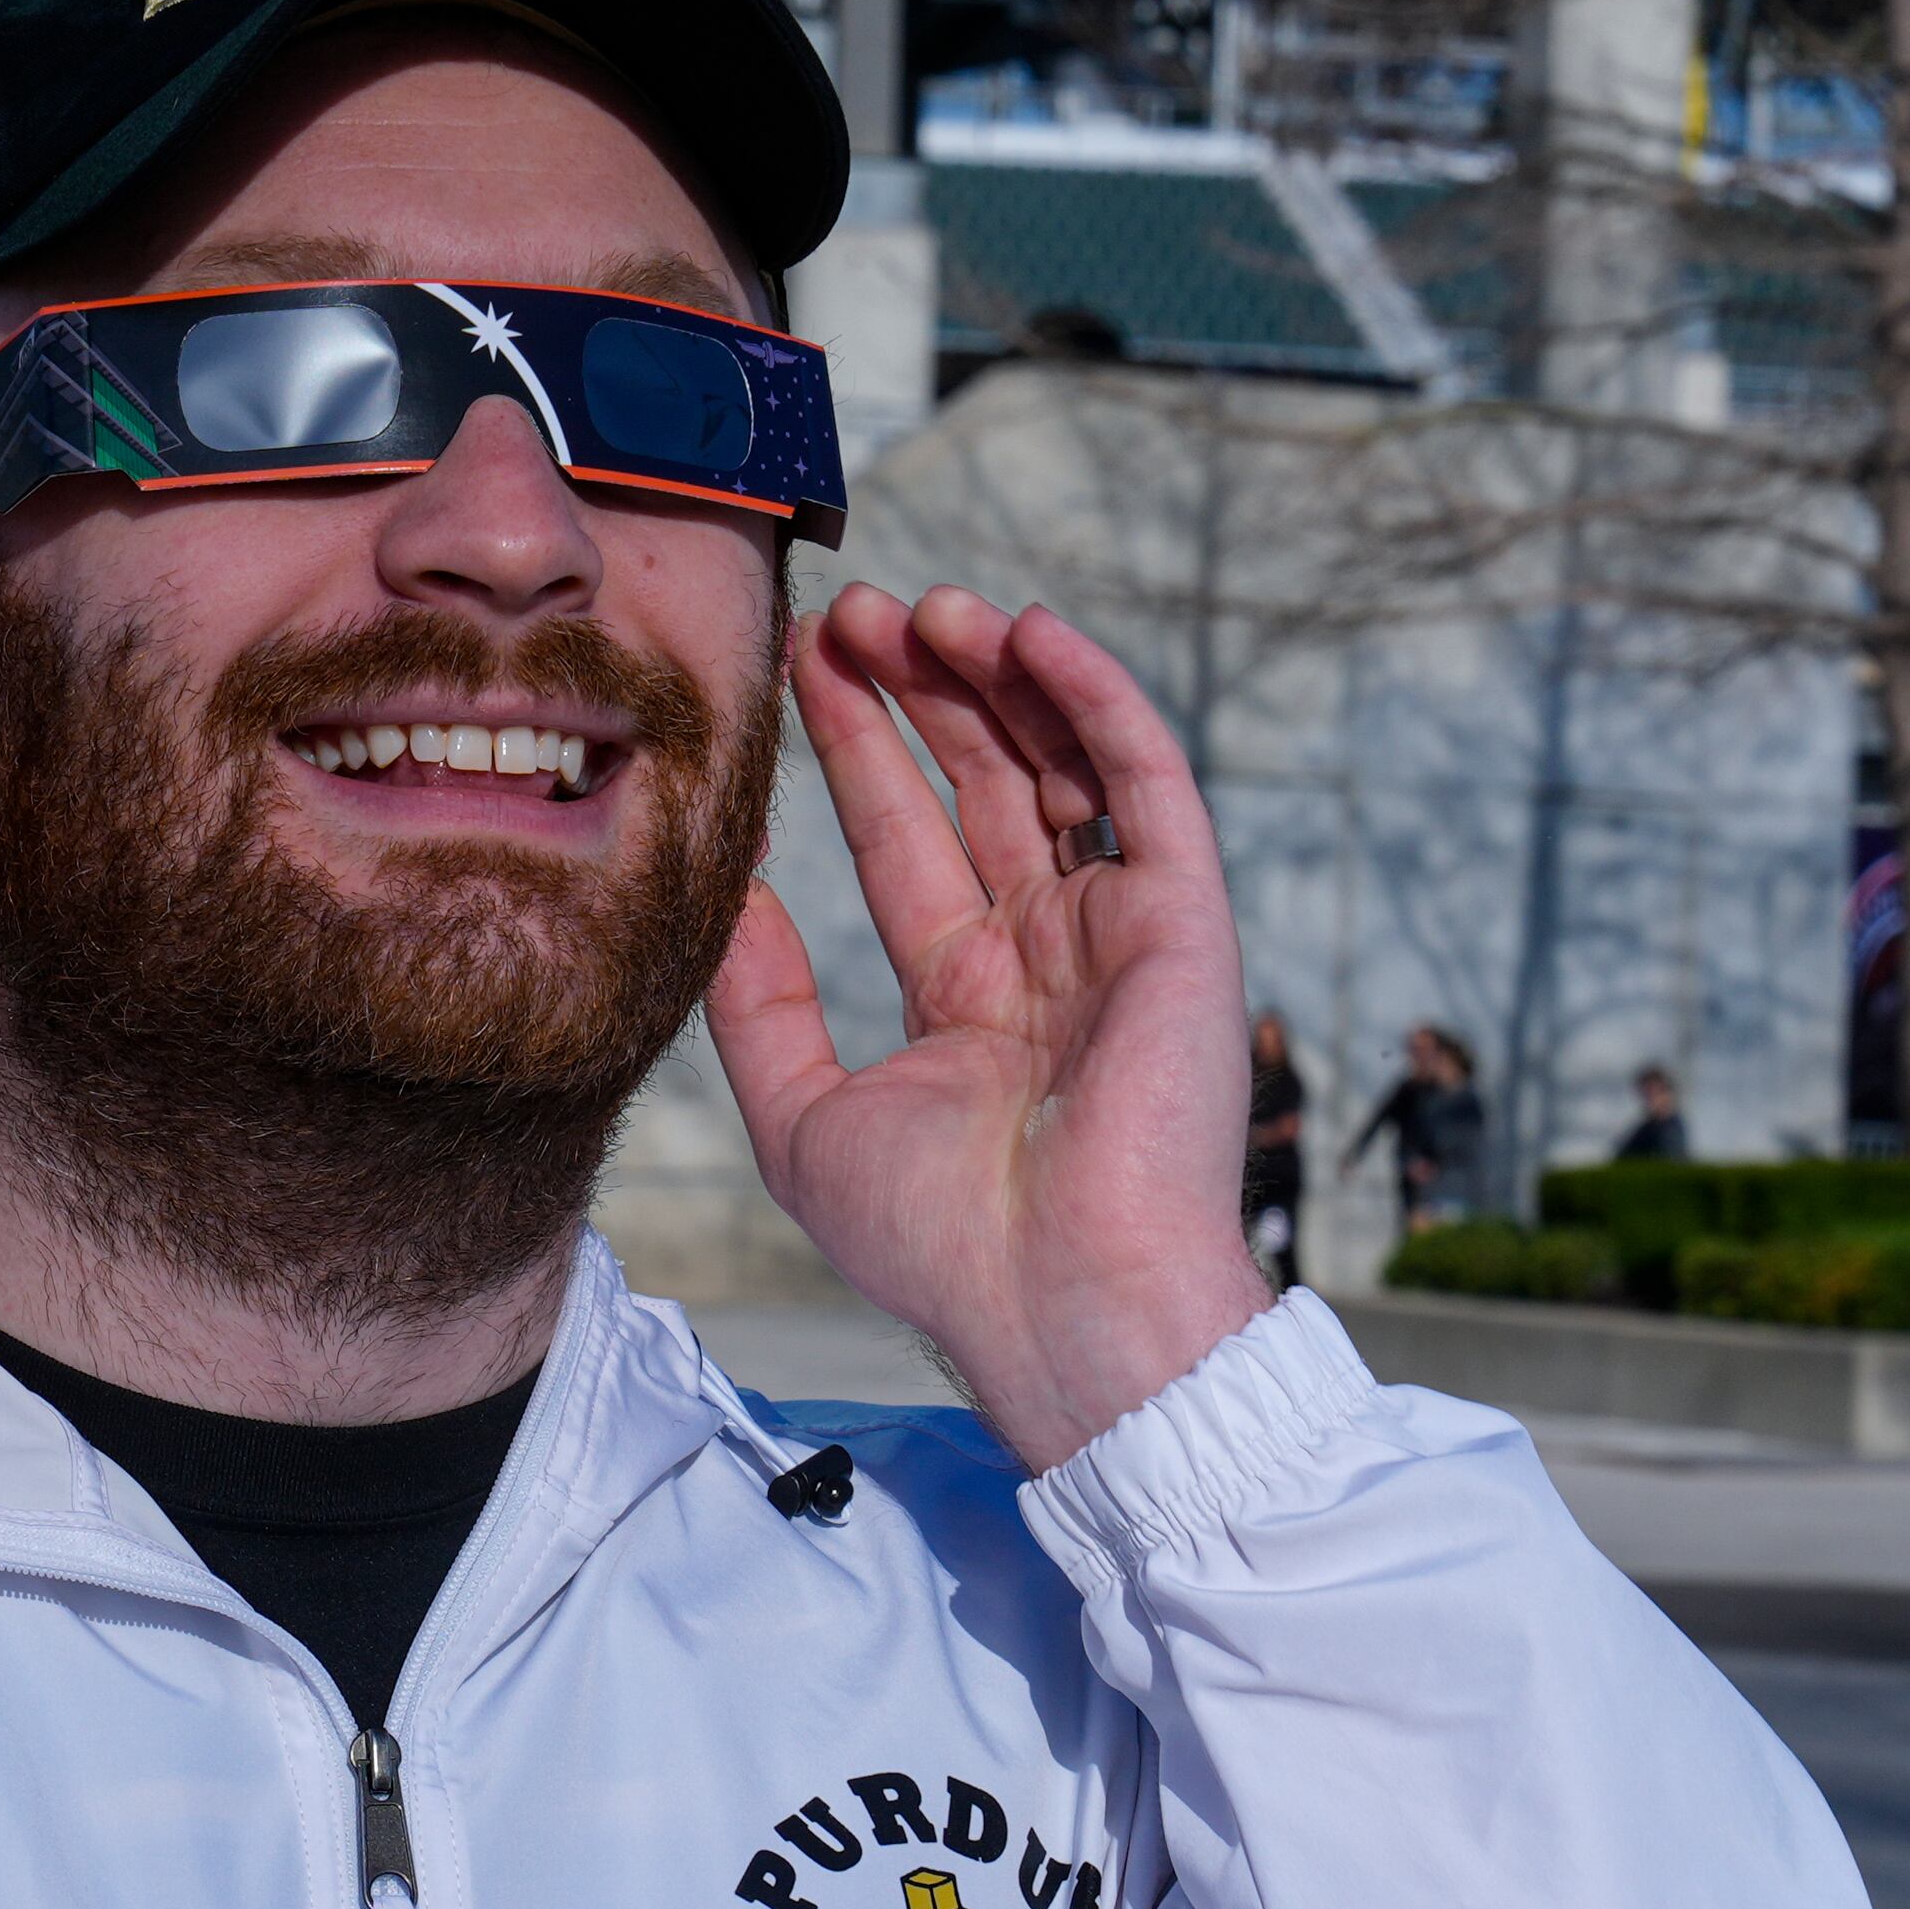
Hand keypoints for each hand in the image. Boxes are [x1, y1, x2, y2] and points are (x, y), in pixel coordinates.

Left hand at [706, 583, 1271, 1473]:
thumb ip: (761, 1006)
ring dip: (997, 676)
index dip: (857, 750)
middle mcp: (1047, 954)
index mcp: (969, 998)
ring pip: (1061, 764)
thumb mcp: (803, 1119)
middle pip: (981, 785)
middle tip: (852, 612)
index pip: (906, 841)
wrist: (1059, 1300)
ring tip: (922, 608)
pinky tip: (1028, 633)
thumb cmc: (939, 1243)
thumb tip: (727, 899)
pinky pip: (1144, 781)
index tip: (803, 665)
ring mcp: (1118, 931)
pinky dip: (1093, 699)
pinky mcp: (1182, 918)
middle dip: (919, 693)